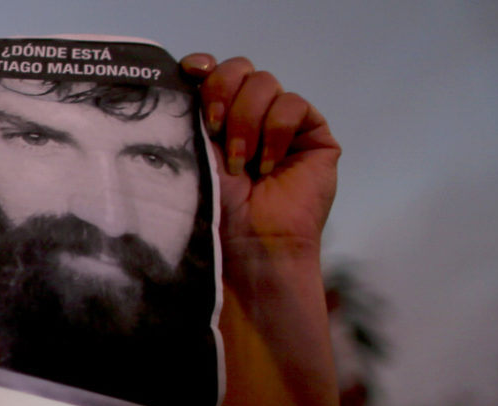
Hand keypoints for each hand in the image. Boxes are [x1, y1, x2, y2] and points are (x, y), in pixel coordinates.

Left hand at [181, 54, 340, 265]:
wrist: (246, 247)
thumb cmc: (213, 213)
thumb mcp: (192, 156)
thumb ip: (190, 116)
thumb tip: (184, 76)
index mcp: (216, 120)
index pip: (212, 72)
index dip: (203, 67)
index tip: (191, 73)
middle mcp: (249, 118)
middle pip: (239, 69)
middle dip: (222, 91)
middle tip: (213, 128)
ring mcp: (282, 126)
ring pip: (265, 83)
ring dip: (247, 120)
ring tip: (240, 163)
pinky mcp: (313, 136)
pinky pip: (293, 105)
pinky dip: (275, 132)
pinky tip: (268, 166)